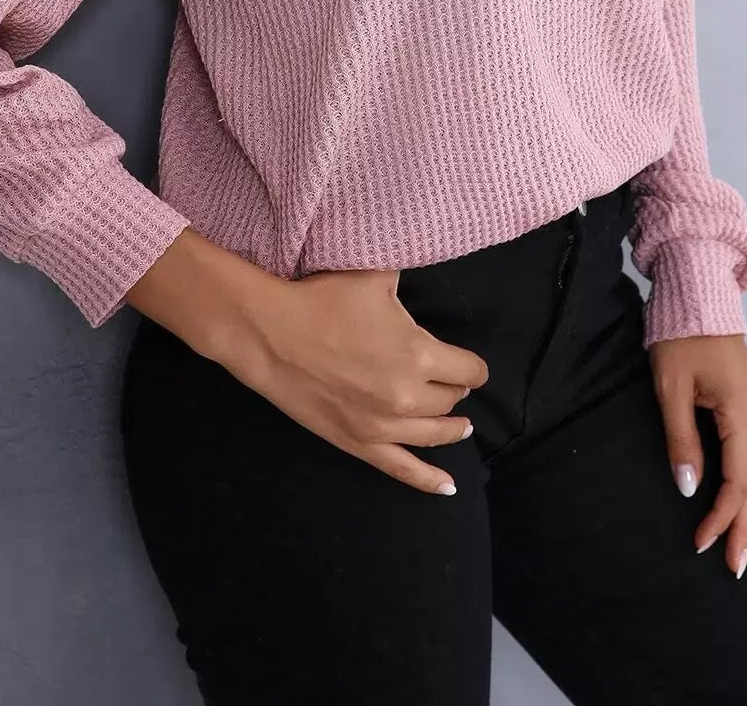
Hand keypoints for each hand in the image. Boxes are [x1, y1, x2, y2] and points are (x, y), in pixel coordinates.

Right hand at [224, 265, 488, 496]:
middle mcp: (408, 396)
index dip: (473, 365)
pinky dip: (428, 480)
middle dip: (455, 390)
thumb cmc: (325, 300)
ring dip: (451, 429)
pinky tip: (449, 488)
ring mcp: (383, 426)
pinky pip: (402, 470)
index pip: (468, 369)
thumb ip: (409, 276)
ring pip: (433, 434)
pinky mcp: (359, 443)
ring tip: (461, 426)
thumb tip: (429, 259)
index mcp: (419, 354)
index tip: (470, 363)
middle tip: (451, 381)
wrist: (273, 334)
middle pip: (450, 400)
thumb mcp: (376, 276)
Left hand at [647, 332, 746, 577]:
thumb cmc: (679, 336)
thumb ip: (681, 439)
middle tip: (735, 568)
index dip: (721, 515)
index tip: (703, 543)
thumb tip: (690, 488)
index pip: (737, 479)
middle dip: (746, 526)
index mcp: (743, 411)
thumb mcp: (670, 387)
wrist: (698, 295)